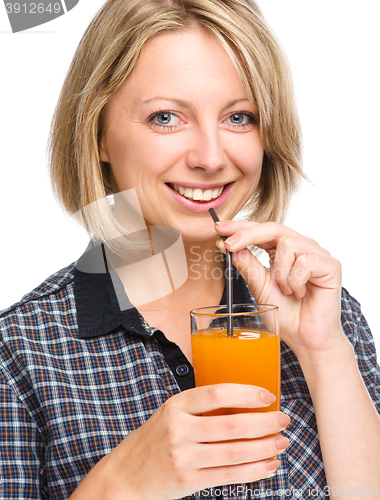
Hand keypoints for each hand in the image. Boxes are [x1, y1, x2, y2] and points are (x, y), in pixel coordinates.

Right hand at [95, 384, 289, 499]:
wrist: (124, 476)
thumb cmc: (154, 440)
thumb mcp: (171, 414)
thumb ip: (200, 409)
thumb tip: (246, 405)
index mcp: (175, 406)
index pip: (216, 393)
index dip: (246, 393)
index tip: (268, 396)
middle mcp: (178, 429)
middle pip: (231, 425)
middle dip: (264, 423)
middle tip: (283, 420)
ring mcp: (182, 457)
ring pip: (234, 453)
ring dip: (264, 448)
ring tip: (281, 443)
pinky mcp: (187, 482)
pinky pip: (228, 476)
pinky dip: (253, 471)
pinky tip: (268, 465)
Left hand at [215, 220, 344, 358]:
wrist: (306, 339)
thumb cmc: (286, 314)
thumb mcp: (259, 287)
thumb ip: (247, 265)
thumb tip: (227, 245)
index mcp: (285, 250)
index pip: (262, 230)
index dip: (241, 226)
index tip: (218, 227)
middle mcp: (302, 247)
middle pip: (274, 228)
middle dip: (248, 234)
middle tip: (230, 245)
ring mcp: (318, 255)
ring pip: (288, 244)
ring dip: (279, 271)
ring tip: (285, 290)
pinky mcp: (331, 266)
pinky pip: (304, 262)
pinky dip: (295, 281)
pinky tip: (299, 294)